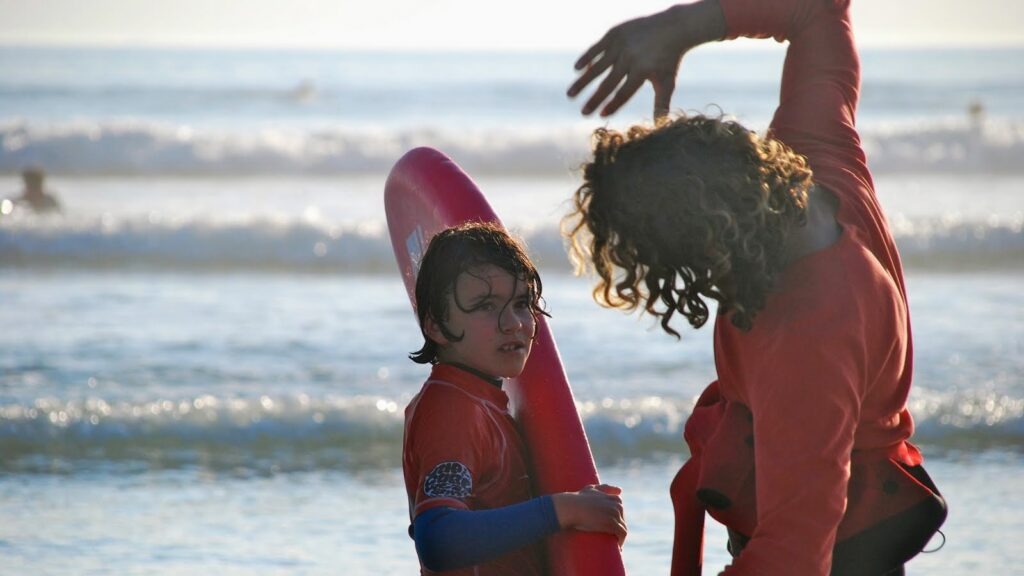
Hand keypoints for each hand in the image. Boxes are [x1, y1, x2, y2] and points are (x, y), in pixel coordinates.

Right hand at [552, 484, 627, 546]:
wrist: (571, 507)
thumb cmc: (578, 499)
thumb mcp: (592, 489)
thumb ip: (604, 487)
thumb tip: (620, 490)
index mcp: (614, 498)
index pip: (620, 510)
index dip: (616, 519)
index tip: (609, 526)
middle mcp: (617, 505)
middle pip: (622, 520)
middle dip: (617, 528)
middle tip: (608, 536)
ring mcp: (615, 514)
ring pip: (623, 528)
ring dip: (620, 537)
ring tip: (612, 544)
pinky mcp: (612, 524)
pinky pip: (621, 533)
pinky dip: (621, 540)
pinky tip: (618, 547)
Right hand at [567, 1, 725, 118]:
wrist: (674, 27)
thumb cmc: (669, 59)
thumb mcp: (667, 82)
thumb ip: (661, 104)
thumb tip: (660, 126)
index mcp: (642, 71)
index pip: (624, 93)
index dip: (612, 105)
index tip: (600, 115)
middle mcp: (629, 58)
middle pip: (608, 83)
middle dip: (594, 99)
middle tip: (583, 112)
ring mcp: (621, 45)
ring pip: (598, 67)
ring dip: (582, 81)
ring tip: (570, 95)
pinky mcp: (615, 33)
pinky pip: (596, 48)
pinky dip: (586, 58)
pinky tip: (576, 69)